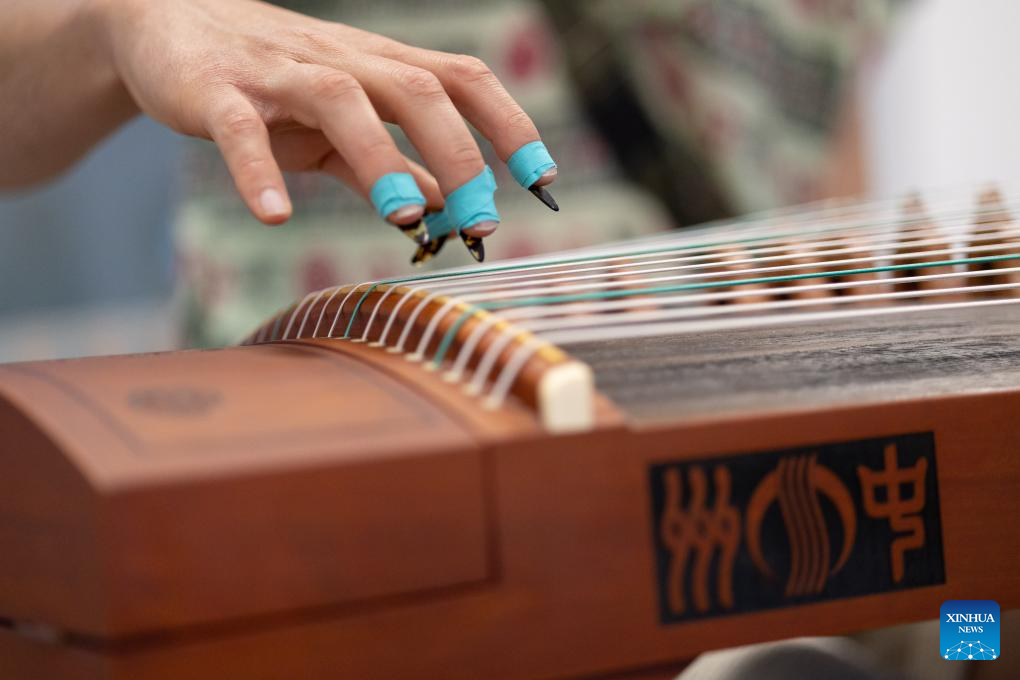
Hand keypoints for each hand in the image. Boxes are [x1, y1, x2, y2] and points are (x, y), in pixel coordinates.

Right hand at [94, 0, 556, 239]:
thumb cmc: (275, 84)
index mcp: (379, 67)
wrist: (169, 28)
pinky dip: (257, 171)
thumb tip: (451, 208)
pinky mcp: (215, 92)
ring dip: (380, 158)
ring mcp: (278, 73)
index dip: (509, 125)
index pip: (462, 80)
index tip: (543, 181)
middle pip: (417, 88)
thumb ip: (395, 164)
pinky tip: (275, 214)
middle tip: (482, 219)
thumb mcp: (344, 126)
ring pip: (340, 98)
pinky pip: (239, 129)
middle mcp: (340, 61)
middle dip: (459, 151)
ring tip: (406, 218)